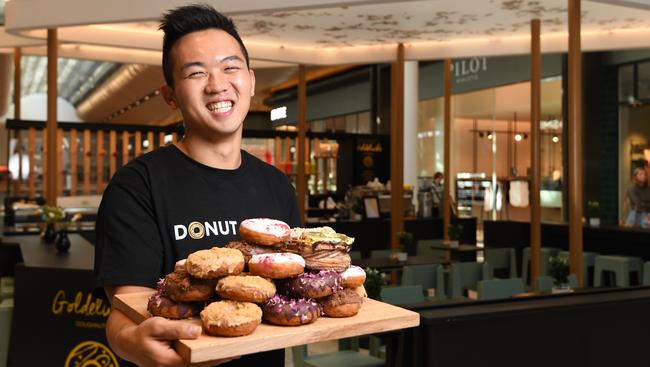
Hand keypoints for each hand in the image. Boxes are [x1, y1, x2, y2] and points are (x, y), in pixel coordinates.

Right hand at [120, 316, 237, 366]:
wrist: (129, 343)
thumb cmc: (142, 334)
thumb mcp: (156, 326)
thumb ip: (176, 330)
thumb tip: (197, 332)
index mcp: (171, 362)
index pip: (200, 361)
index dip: (218, 357)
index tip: (233, 350)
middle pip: (204, 365)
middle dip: (222, 358)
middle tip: (241, 349)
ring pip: (202, 365)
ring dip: (217, 358)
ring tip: (235, 349)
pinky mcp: (178, 365)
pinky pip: (197, 363)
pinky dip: (208, 357)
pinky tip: (219, 350)